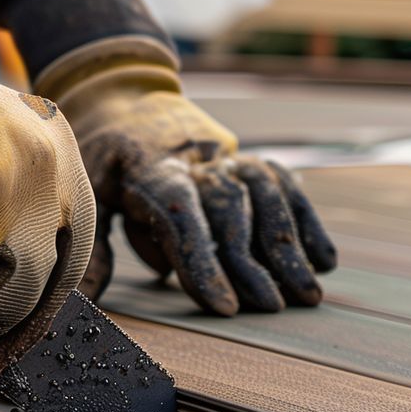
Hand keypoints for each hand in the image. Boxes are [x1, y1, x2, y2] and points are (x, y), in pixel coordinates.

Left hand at [36, 36, 335, 314]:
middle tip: (272, 308)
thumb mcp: (86, 194)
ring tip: (308, 293)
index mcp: (151, 170)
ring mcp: (228, 156)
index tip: (225, 306)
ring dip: (291, 246)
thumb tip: (86, 302)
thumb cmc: (105, 162)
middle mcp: (197, 160)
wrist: (128, 103)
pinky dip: (307, 221)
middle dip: (254, 263)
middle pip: (231, 210)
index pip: (182, 218)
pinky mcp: (250, 158)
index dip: (203, 262)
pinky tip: (324, 259)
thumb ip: (92, 248)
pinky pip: (286, 187)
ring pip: (267, 197)